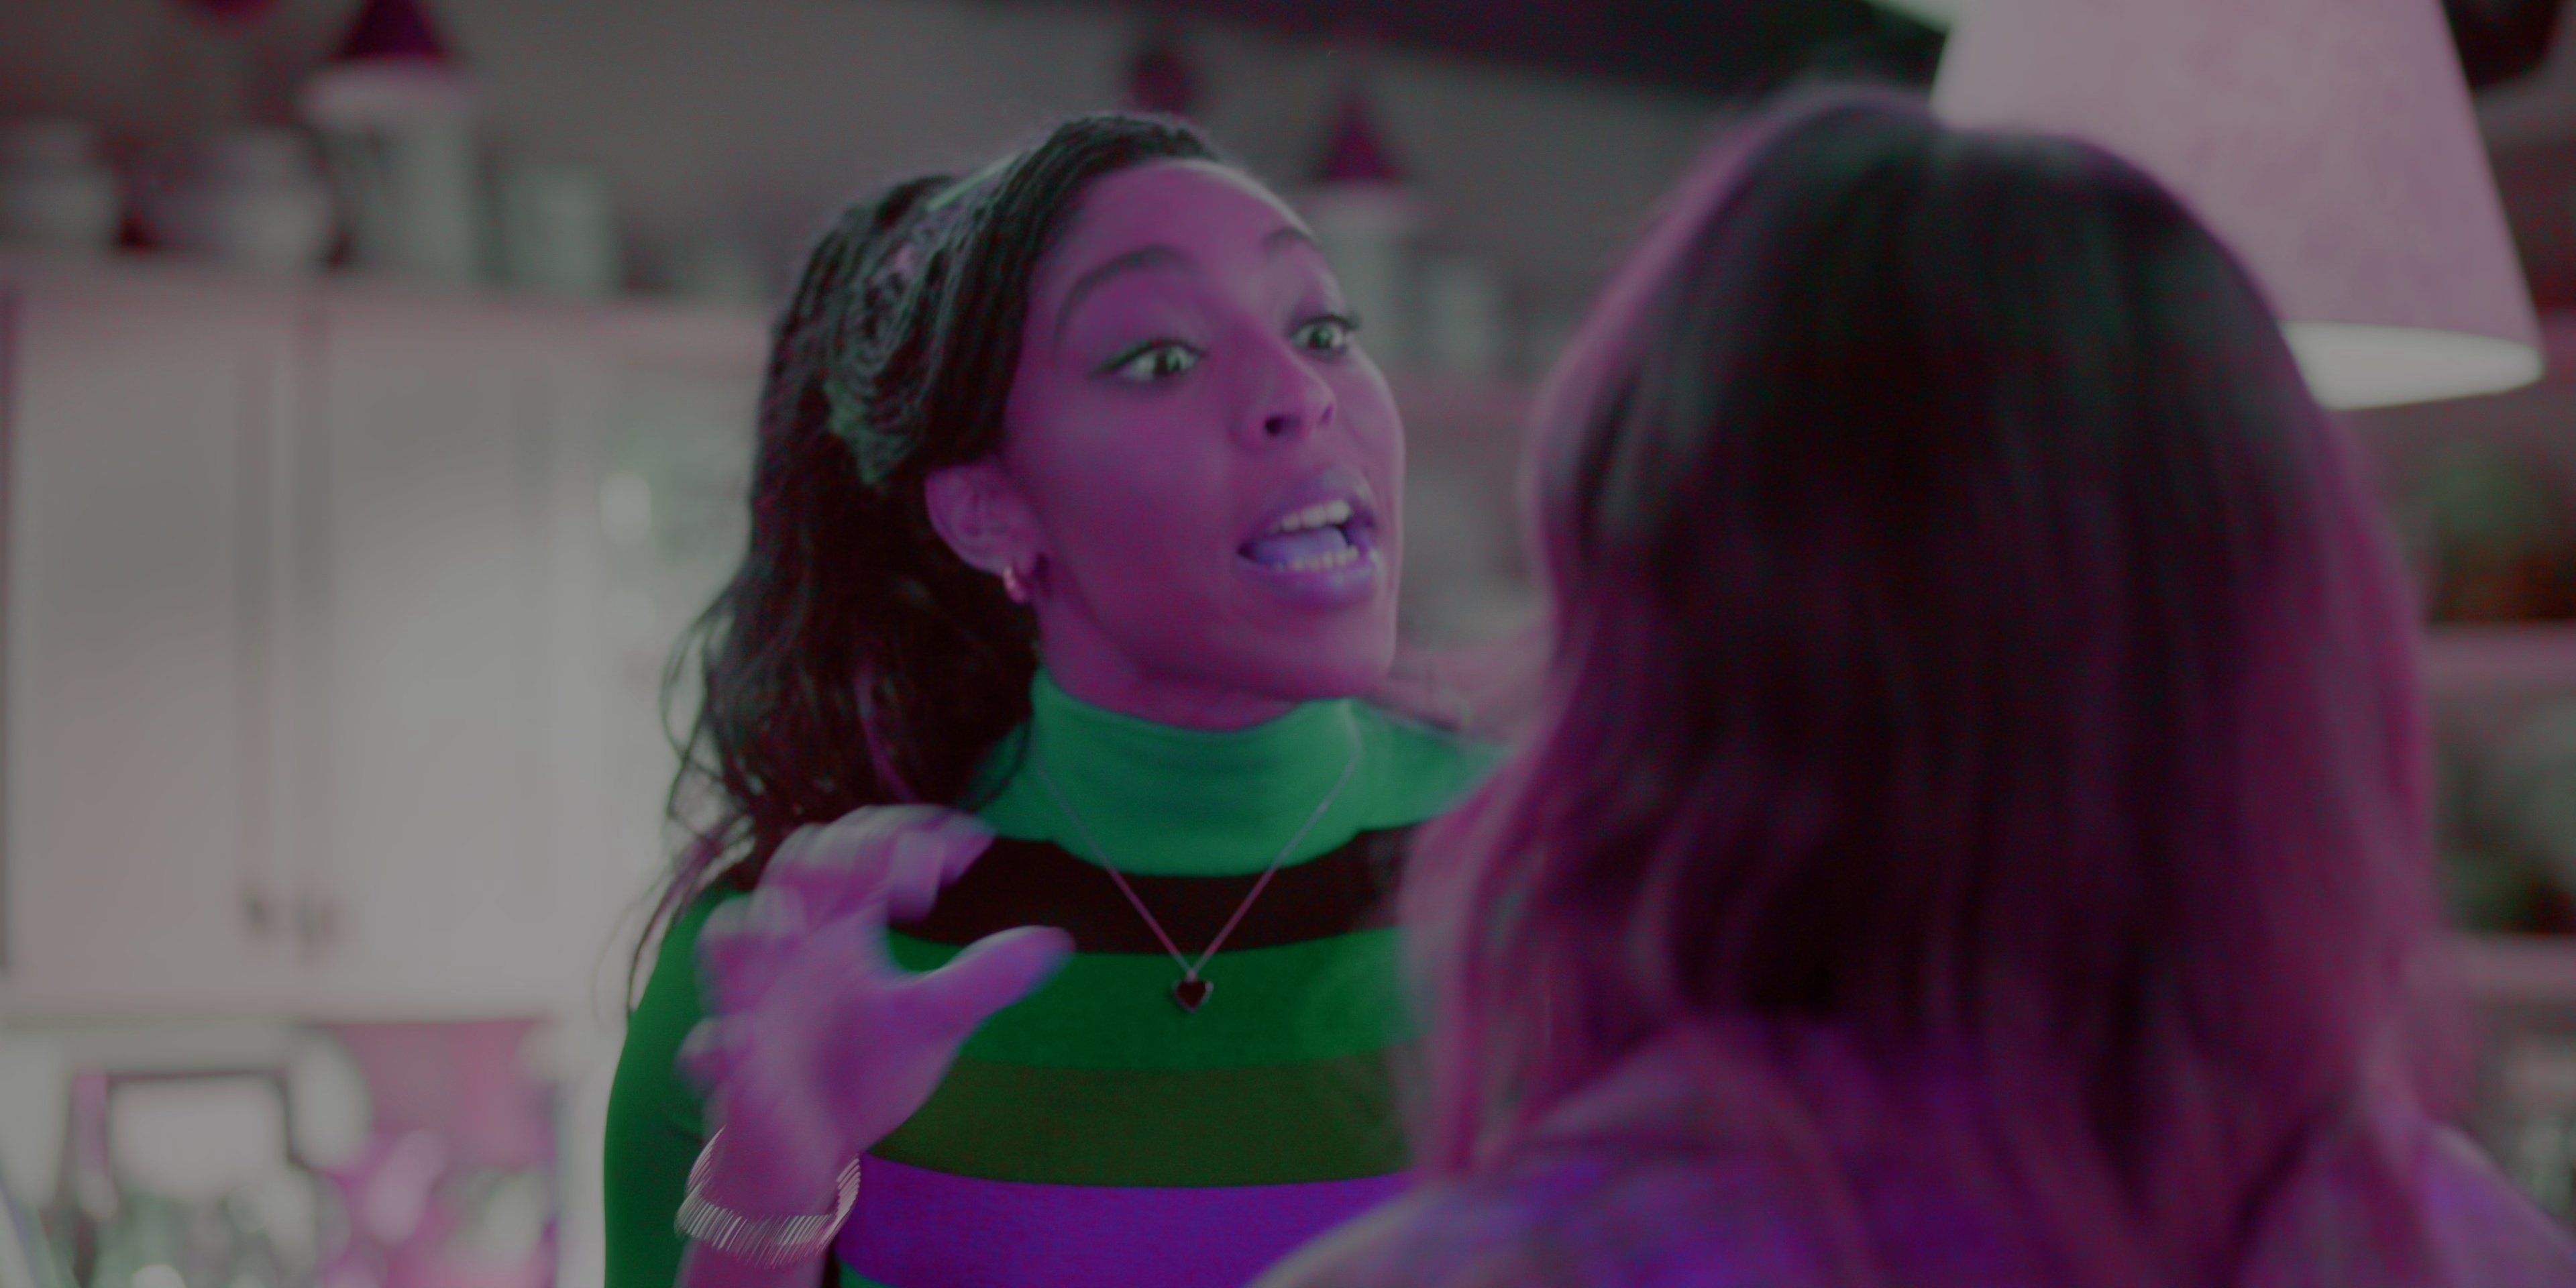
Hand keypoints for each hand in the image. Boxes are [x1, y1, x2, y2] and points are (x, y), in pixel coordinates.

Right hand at [679, 806, 1071, 1213]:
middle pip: (797, 866)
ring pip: (727, 939)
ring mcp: (753, 1002)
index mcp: (835, 923)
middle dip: (849, 855)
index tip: (973, 844)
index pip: (859, 845)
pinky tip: (739, 1043)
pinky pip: (710, 1047)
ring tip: (794, 929)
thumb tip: (1055, 941)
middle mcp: (789, 946)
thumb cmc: (859, 1071)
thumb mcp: (930, 1021)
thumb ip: (981, 979)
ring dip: (756, 927)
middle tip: (917, 876)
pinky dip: (719, 1044)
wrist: (808, 1153)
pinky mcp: (733, 1068)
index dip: (910, 831)